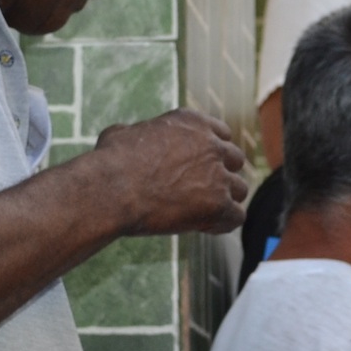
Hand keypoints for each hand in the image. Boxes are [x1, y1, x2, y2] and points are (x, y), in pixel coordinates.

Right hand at [91, 109, 248, 235]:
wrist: (113, 189)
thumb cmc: (111, 161)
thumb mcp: (122, 133)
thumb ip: (139, 134)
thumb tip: (127, 136)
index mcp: (193, 123)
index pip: (222, 135)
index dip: (212, 153)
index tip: (200, 167)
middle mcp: (212, 145)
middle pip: (235, 160)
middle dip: (222, 175)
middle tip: (203, 191)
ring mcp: (218, 175)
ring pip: (239, 190)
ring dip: (225, 201)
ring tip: (202, 213)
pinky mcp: (219, 205)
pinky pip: (236, 217)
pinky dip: (223, 224)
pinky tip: (204, 227)